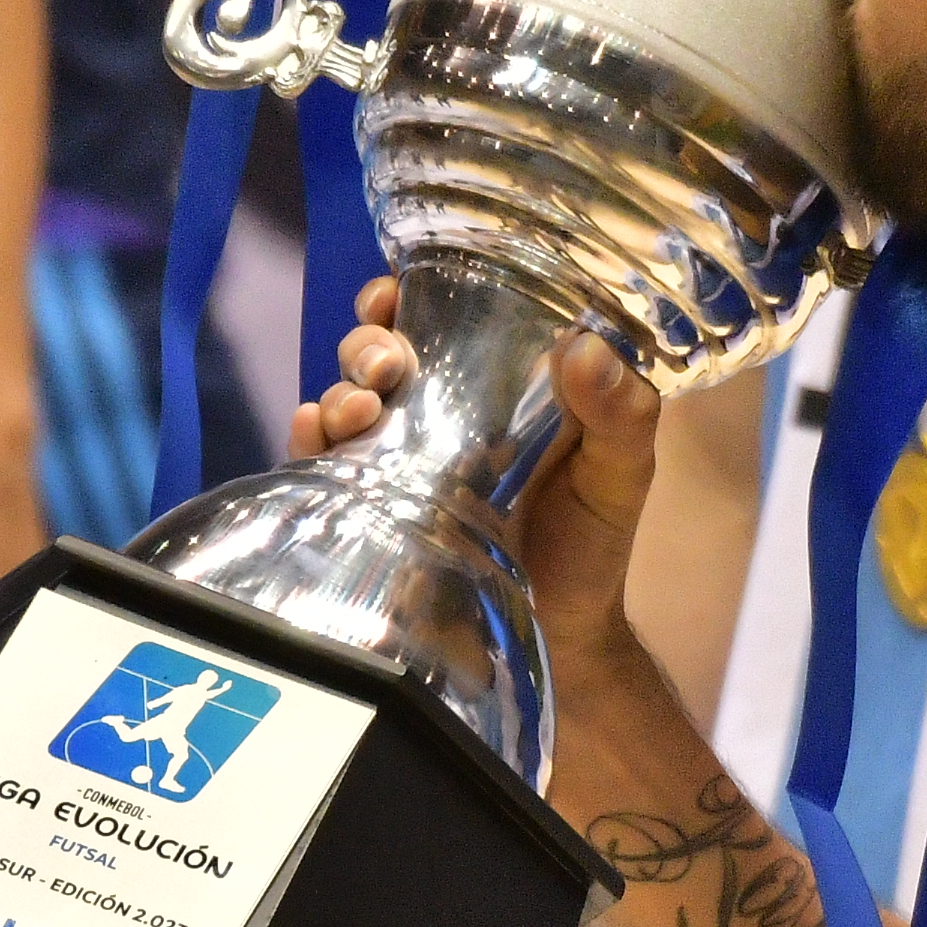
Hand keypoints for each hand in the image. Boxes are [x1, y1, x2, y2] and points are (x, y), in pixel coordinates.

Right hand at [298, 281, 661, 659]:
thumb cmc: (590, 543)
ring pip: (346, 396)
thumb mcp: (620, 471)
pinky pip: (321, 460)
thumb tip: (586, 345)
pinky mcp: (370, 505)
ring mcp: (398, 459)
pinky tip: (314, 432)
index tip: (402, 289)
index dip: (415, 291)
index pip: (444, 315)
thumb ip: (620, 411)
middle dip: (371, 341)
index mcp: (497, 385)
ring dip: (342, 387)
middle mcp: (439, 412)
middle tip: (389, 364)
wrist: (557, 637)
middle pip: (382, 349)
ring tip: (362, 408)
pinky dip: (306, 434)